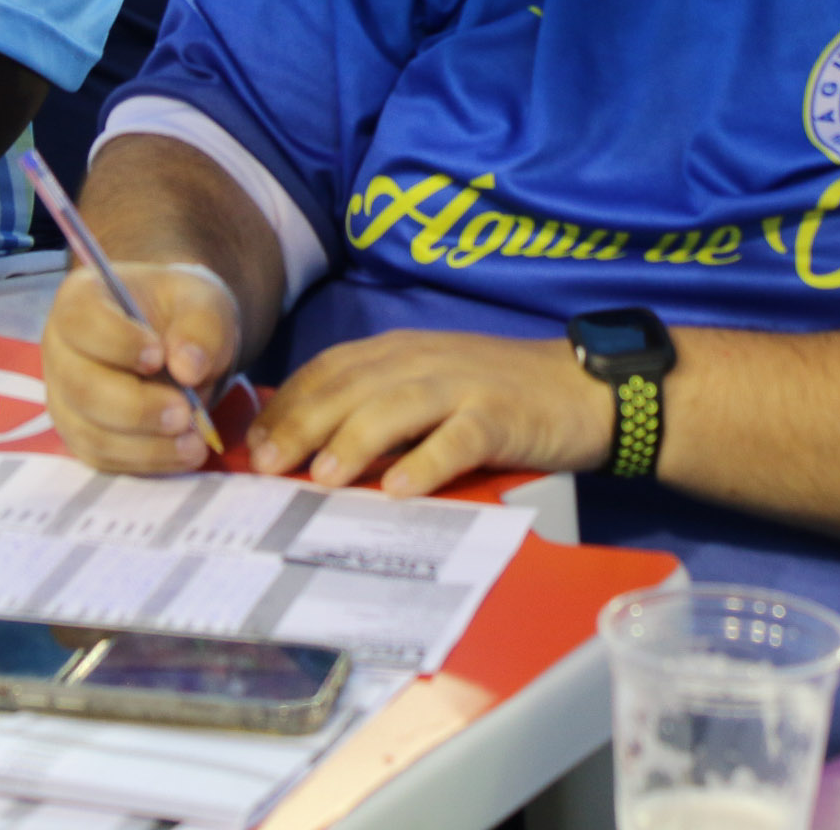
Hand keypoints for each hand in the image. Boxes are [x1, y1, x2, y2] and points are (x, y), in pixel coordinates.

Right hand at [42, 260, 242, 474]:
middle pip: (80, 386)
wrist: (182, 343)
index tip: (159, 356)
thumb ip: (202, 327)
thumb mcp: (205, 304)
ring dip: (144, 445)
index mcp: (80, 300)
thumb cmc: (183, 314)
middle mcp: (61, 350)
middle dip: (136, 407)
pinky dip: (145, 461)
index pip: (80, 322)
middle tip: (185, 413)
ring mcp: (65, 397)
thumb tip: (188, 368)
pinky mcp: (81, 434)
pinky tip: (182, 453)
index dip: (116, 342)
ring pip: (90, 432)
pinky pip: (104, 458)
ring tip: (194, 443)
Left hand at [249, 330, 608, 495]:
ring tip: (322, 478)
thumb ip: (382, 404)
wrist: (585, 389)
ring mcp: (463, 387)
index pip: (330, 370)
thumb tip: (314, 447)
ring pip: (396, 407)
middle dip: (303, 424)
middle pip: (351, 386)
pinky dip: (425, 463)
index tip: (254, 445)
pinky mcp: (500, 418)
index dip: (288, 404)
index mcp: (402, 352)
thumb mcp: (433, 387)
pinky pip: (457, 439)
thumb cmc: (500, 395)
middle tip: (267, 465)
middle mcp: (425, 361)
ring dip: (354, 440)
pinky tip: (399, 489)